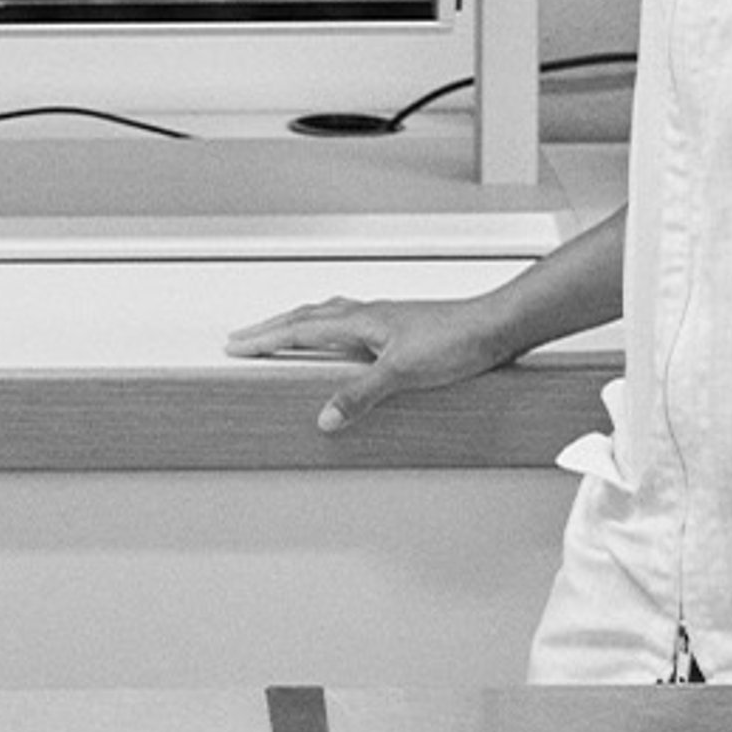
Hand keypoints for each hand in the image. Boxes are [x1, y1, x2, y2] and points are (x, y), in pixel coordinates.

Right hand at [223, 293, 510, 435]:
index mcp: (360, 322)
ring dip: (300, 324)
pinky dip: (332, 330)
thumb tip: (325, 416)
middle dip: (272, 328)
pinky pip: (352, 324)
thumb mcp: (403, 373)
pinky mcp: (402, 329)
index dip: (266, 338)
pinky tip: (344, 344)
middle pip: (307, 317)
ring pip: (330, 316)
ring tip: (283, 333)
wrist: (496, 326)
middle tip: (244, 337)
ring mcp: (385, 320)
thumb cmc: (457, 340)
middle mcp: (369, 315)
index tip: (236, 344)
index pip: (300, 329)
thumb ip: (361, 395)